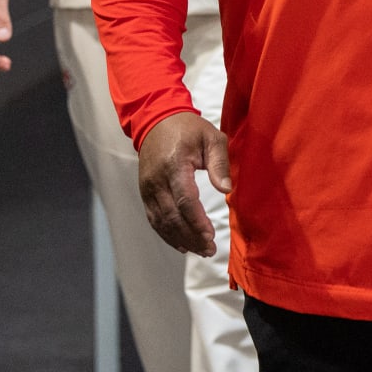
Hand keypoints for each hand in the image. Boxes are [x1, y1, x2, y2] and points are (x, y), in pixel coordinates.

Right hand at [138, 111, 232, 255]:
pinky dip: (166, 234)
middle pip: (172, 216)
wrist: (156, 121)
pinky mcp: (145, 193)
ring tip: (200, 250)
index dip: (197, 221)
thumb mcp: (212, 137)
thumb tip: (226, 189)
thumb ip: (220, 163)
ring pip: (162, 221)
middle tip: (209, 249)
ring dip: (181, 239)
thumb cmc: (188, 129)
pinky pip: (154, 218)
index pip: (185, 200)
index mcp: (174, 165)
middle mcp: (157, 180)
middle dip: (191, 236)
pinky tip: (182, 244)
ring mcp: (148, 188)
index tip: (210, 235)